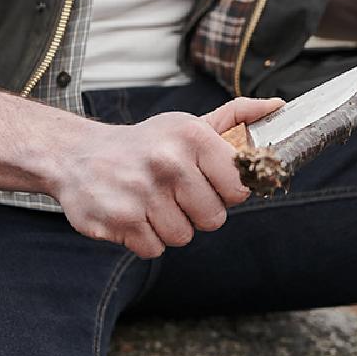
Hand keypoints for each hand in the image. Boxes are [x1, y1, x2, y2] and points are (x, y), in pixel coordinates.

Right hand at [54, 97, 282, 258]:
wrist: (77, 156)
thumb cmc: (144, 144)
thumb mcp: (186, 125)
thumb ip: (235, 117)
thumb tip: (279, 105)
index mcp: (190, 136)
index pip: (239, 186)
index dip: (226, 191)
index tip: (208, 183)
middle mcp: (167, 162)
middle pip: (214, 219)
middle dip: (196, 212)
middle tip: (174, 194)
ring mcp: (142, 193)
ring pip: (183, 237)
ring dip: (169, 226)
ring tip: (151, 202)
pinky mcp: (120, 220)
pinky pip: (154, 249)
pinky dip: (144, 238)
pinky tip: (132, 213)